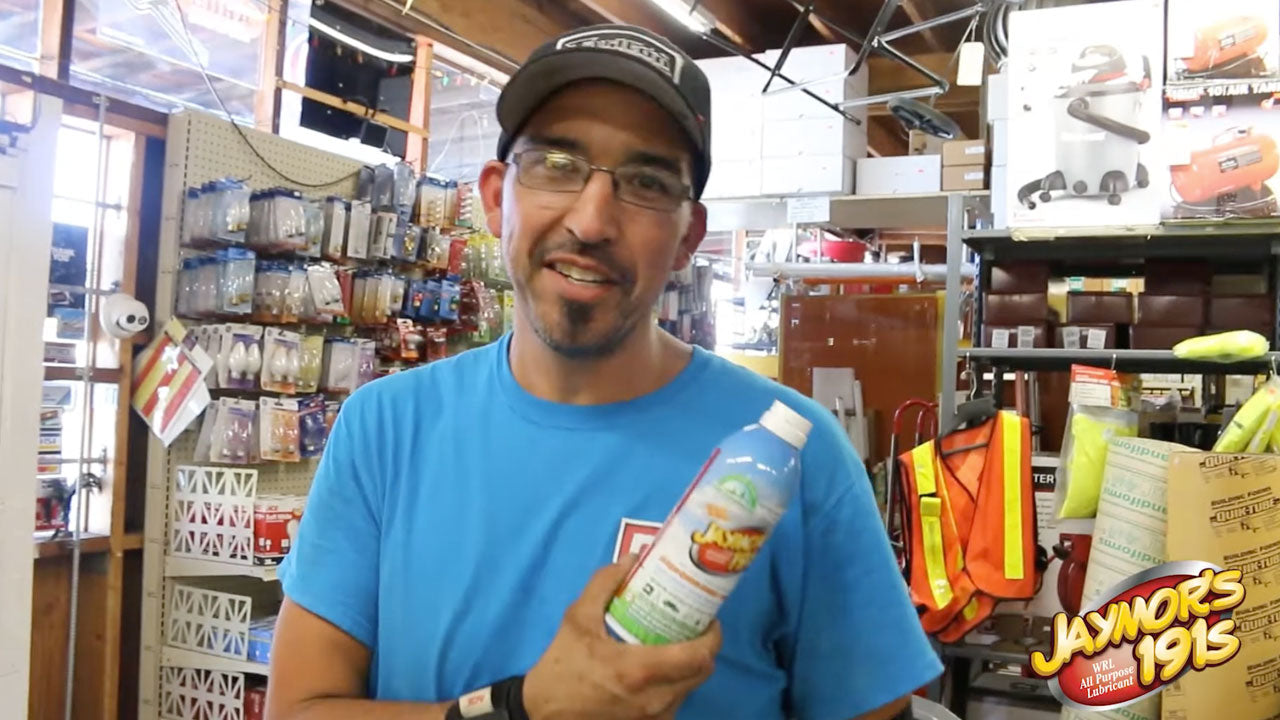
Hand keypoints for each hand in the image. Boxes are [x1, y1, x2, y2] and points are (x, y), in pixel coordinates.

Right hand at [523, 556, 722, 719]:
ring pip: (690, 689)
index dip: (713, 636)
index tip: (708, 619)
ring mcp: (653, 718)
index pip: (700, 656)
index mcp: (639, 671)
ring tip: (677, 646)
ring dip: (689, 667)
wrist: (544, 714)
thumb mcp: (577, 619)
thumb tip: (632, 559)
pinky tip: (660, 670)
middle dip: (704, 649)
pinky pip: (674, 703)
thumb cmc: (562, 667)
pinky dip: (675, 685)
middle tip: (694, 629)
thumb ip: (605, 584)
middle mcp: (654, 699)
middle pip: (703, 672)